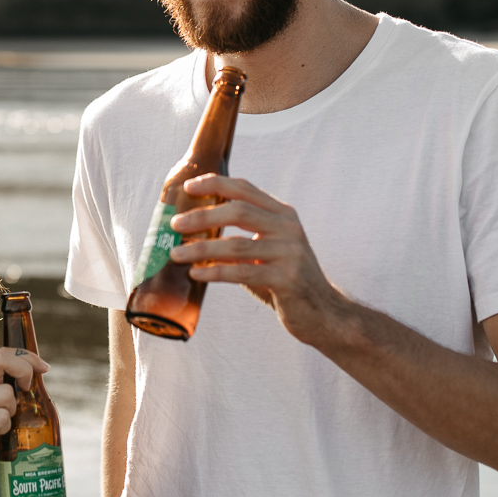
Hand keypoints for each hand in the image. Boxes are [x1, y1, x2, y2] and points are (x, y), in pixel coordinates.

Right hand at [0, 347, 46, 481]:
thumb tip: (31, 375)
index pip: (1, 353)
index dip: (26, 357)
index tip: (43, 367)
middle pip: (3, 361)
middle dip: (24, 370)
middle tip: (27, 388)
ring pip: (7, 394)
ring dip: (11, 411)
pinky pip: (2, 418)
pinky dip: (3, 427)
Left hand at [170, 173, 353, 347]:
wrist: (322, 312)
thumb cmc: (284, 279)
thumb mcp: (266, 250)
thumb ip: (240, 238)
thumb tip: (192, 232)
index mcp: (283, 214)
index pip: (245, 189)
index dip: (215, 184)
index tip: (188, 187)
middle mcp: (288, 228)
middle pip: (238, 211)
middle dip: (202, 216)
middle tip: (175, 224)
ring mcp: (290, 252)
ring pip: (236, 245)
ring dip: (201, 248)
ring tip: (176, 253)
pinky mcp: (287, 279)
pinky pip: (242, 272)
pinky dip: (215, 272)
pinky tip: (195, 274)